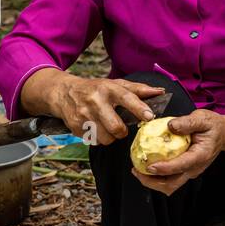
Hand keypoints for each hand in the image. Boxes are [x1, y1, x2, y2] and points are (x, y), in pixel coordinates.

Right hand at [49, 73, 165, 144]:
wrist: (64, 92)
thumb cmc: (97, 89)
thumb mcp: (115, 84)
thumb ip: (138, 89)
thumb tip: (160, 92)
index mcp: (108, 88)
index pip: (126, 98)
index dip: (139, 108)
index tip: (149, 116)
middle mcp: (95, 101)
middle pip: (116, 127)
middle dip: (122, 131)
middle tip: (120, 127)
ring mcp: (83, 115)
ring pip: (106, 138)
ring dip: (110, 137)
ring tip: (106, 127)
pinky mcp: (76, 127)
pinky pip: (94, 141)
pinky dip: (98, 138)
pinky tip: (94, 128)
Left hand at [131, 107, 224, 195]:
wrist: (223, 134)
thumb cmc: (213, 126)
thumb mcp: (203, 118)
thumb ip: (188, 122)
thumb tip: (171, 125)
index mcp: (200, 156)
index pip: (181, 166)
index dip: (164, 168)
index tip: (149, 167)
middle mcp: (195, 168)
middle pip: (172, 184)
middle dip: (152, 182)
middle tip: (137, 171)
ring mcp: (190, 171)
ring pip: (169, 185)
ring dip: (152, 182)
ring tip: (137, 170)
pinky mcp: (185, 171)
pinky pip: (169, 179)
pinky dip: (156, 177)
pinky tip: (146, 166)